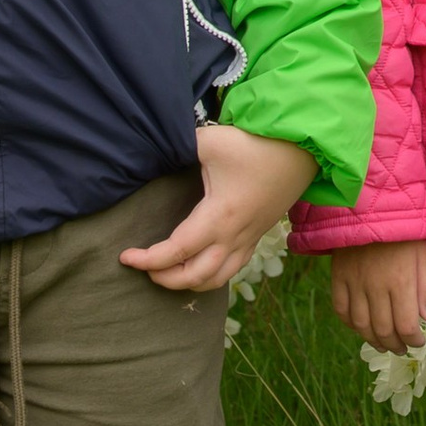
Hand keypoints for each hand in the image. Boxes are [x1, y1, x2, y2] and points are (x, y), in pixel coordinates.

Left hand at [122, 123, 316, 293]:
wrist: (301, 150)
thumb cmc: (255, 145)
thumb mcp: (209, 142)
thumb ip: (177, 148)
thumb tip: (151, 151)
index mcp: (218, 217)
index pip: (176, 252)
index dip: (148, 260)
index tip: (125, 256)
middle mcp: (234, 237)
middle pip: (195, 277)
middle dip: (165, 279)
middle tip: (143, 267)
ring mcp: (248, 239)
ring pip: (216, 280)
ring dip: (188, 283)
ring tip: (167, 272)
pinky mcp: (258, 236)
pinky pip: (233, 269)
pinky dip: (210, 277)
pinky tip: (198, 266)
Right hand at [327, 239, 425, 350]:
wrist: (370, 205)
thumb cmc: (404, 231)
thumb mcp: (423, 256)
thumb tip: (425, 318)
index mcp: (401, 282)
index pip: (406, 326)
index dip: (414, 340)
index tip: (419, 341)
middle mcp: (376, 287)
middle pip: (383, 330)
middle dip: (395, 345)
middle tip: (402, 349)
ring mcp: (354, 283)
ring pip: (361, 325)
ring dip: (373, 341)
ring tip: (383, 344)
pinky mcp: (338, 277)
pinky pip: (341, 309)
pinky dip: (350, 324)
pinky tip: (361, 327)